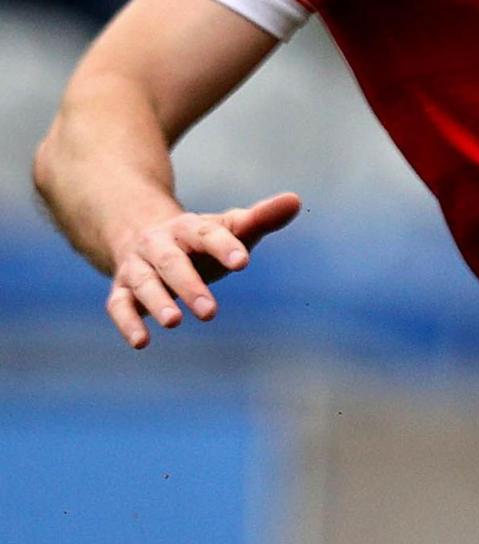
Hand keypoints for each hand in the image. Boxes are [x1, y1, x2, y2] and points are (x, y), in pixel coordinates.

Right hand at [105, 192, 299, 348]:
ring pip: (144, 283)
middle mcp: (157, 245)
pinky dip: (128, 322)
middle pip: (172, 262)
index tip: (243, 263)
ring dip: (157, 302)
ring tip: (175, 322)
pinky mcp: (121, 291)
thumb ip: (261, 219)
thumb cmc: (199, 239)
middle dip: (190, 286)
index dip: (224, 246)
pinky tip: (142, 343)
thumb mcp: (228, 227)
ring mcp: (136, 267)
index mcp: (188, 228)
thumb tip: (295, 200)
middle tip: (211, 313)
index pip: (207, 235)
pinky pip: (119, 305)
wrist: (142, 234)